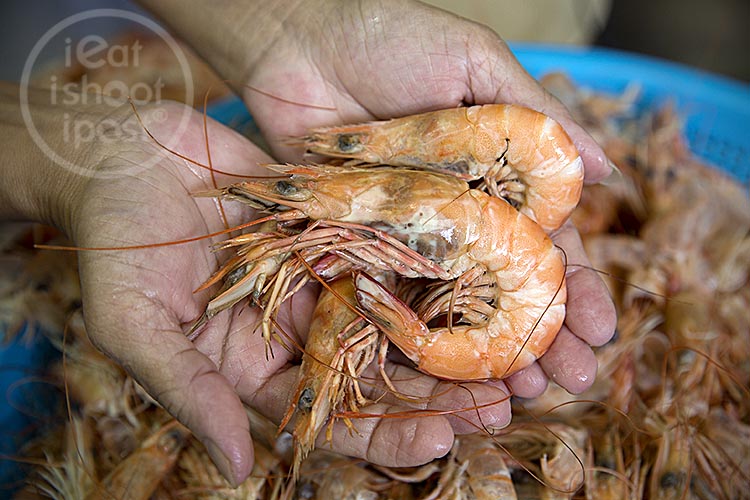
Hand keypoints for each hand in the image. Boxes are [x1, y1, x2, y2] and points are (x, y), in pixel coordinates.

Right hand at [69, 102, 509, 484]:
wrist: (121, 155)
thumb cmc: (112, 242)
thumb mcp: (135, 322)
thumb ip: (189, 390)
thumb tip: (240, 465)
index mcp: (252, 369)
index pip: (327, 418)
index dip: (383, 436)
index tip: (439, 440)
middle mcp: (295, 331)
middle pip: (377, 375)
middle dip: (438, 392)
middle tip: (502, 401)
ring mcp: (318, 280)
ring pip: (395, 319)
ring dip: (450, 335)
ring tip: (513, 350)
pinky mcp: (333, 229)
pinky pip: (388, 254)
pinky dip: (430, 269)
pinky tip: (480, 274)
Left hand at [235, 2, 615, 397]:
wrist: (299, 38)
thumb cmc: (391, 36)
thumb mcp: (475, 63)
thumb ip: (536, 115)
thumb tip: (610, 164)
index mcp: (493, 176)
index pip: (545, 241)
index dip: (576, 285)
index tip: (602, 327)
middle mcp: (454, 214)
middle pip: (504, 287)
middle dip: (543, 334)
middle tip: (573, 379)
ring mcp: (406, 235)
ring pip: (455, 306)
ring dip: (490, 351)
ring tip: (524, 393)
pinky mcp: (357, 244)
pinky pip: (390, 297)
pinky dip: (418, 337)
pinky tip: (445, 375)